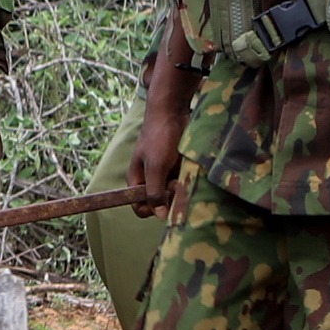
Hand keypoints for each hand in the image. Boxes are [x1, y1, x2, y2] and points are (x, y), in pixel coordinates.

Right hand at [127, 97, 187, 215]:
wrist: (172, 112)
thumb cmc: (159, 137)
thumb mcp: (155, 167)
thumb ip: (155, 191)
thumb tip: (159, 216)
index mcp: (137, 180)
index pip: (140, 207)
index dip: (152, 209)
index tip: (165, 199)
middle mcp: (150, 179)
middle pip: (159, 202)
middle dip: (169, 198)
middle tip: (176, 184)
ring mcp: (164, 173)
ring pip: (172, 193)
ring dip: (180, 189)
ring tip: (185, 175)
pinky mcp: (177, 167)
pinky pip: (182, 182)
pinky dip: (187, 181)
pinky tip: (191, 172)